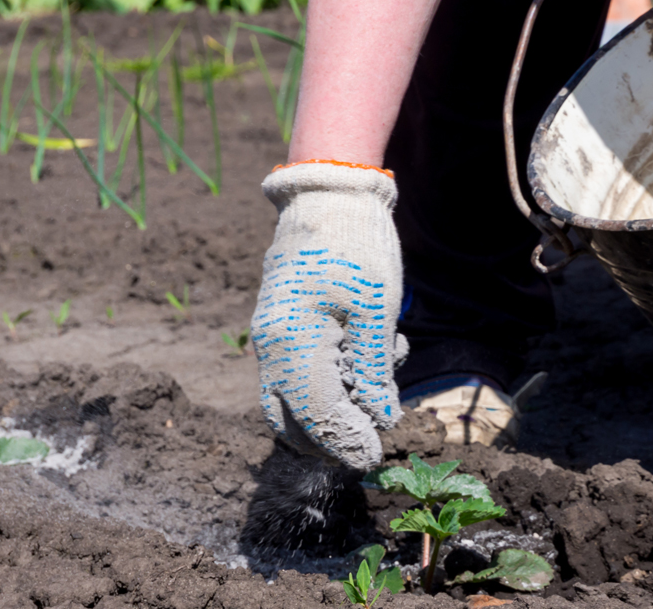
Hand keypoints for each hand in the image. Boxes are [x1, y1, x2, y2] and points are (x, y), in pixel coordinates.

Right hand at [251, 161, 404, 470]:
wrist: (328, 195)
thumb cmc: (355, 246)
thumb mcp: (377, 308)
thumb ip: (374, 368)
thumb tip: (380, 418)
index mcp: (292, 344)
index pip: (313, 417)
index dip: (344, 442)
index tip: (375, 458)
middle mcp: (272, 347)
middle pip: (290, 420)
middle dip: (330, 438)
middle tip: (372, 440)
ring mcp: (272, 337)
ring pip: (292, 399)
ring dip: (332, 408)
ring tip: (378, 378)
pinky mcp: (282, 327)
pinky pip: (297, 373)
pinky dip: (329, 382)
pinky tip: (370, 353)